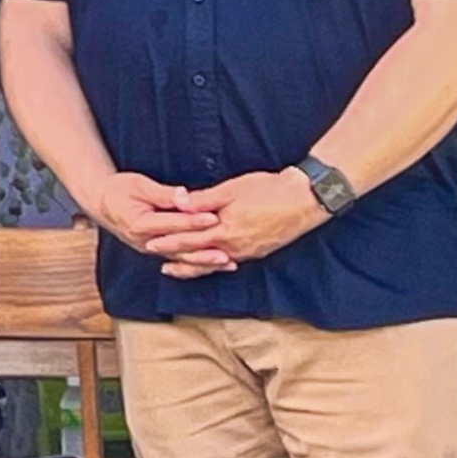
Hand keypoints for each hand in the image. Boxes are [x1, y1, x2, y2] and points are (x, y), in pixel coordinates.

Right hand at [82, 170, 225, 266]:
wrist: (102, 203)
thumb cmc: (119, 190)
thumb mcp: (138, 185)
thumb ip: (162, 194)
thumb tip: (184, 195)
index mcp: (139, 224)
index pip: (171, 224)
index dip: (192, 221)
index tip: (214, 218)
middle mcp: (145, 242)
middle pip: (179, 248)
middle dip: (204, 251)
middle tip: (227, 252)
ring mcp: (150, 249)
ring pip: (182, 259)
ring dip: (205, 262)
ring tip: (228, 264)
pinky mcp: (157, 251)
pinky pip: (180, 259)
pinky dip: (198, 262)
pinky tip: (216, 265)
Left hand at [160, 167, 328, 278]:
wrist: (307, 199)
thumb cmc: (269, 190)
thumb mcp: (231, 190)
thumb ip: (202, 200)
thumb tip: (177, 202)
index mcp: (225, 233)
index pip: (189, 240)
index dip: (168, 241)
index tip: (149, 243)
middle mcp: (235, 248)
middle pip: (198, 257)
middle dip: (176, 257)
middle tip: (154, 259)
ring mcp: (248, 252)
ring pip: (214, 263)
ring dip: (194, 265)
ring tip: (175, 268)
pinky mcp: (259, 251)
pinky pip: (230, 260)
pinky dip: (214, 263)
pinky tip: (210, 262)